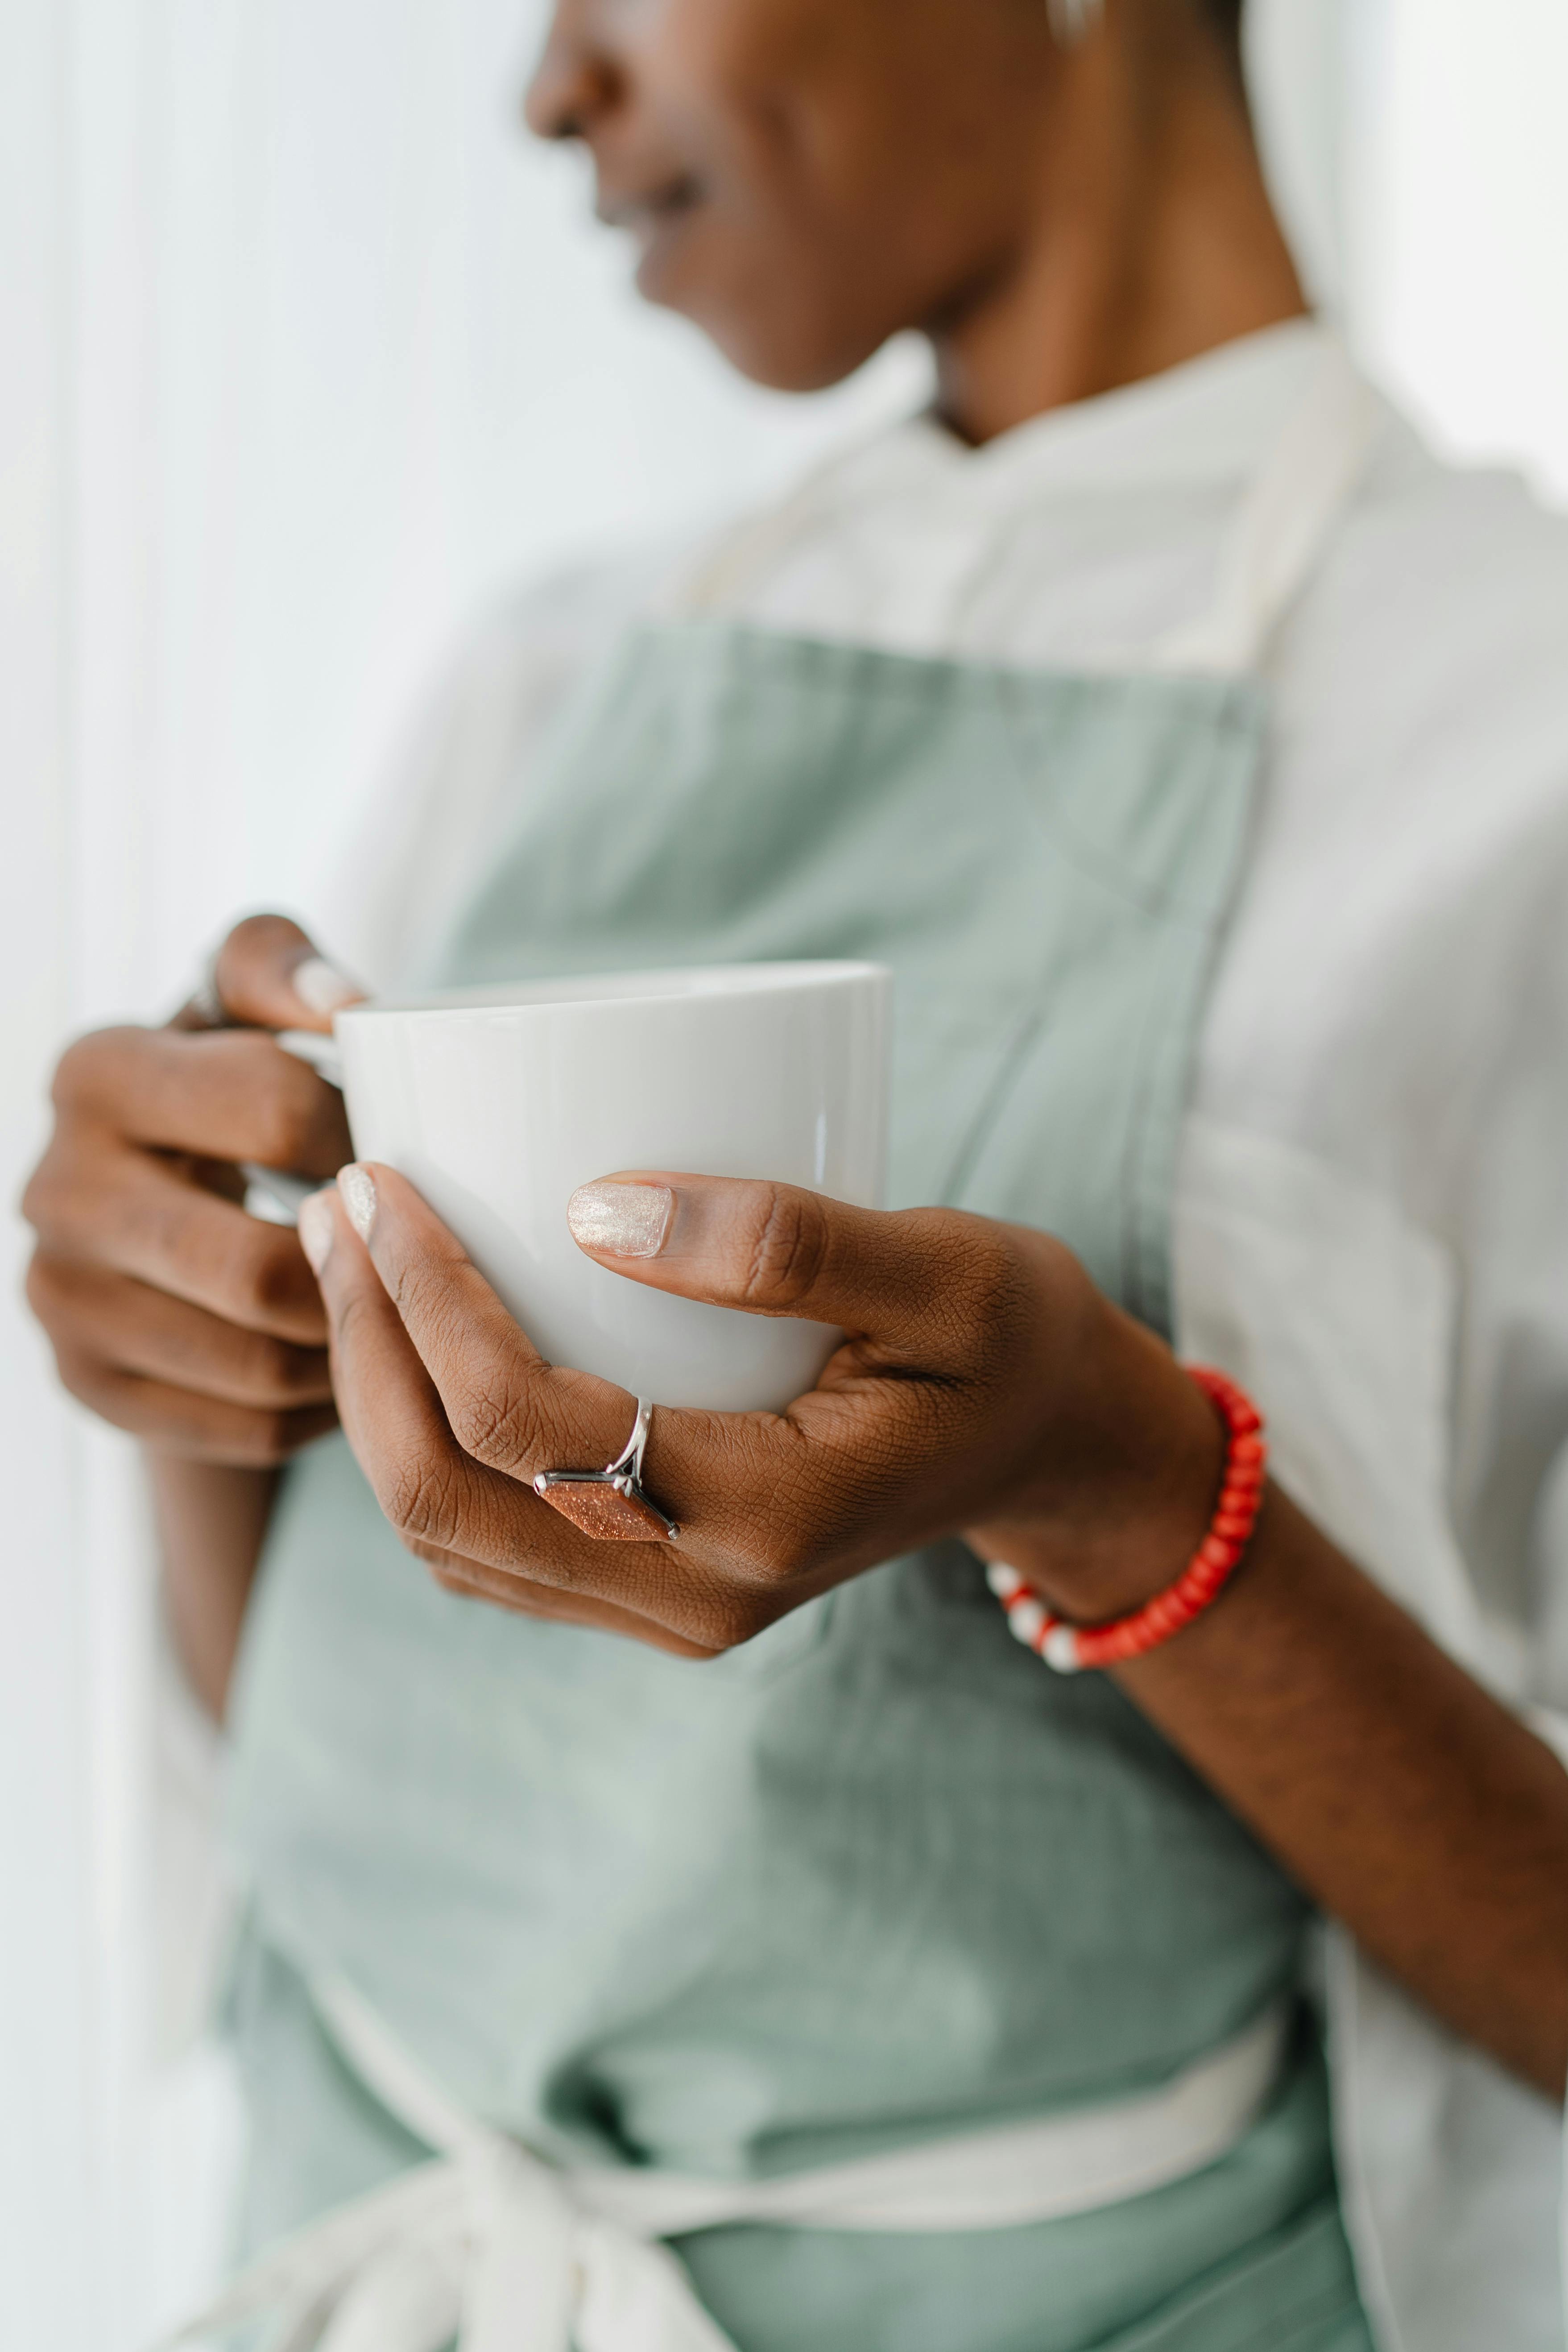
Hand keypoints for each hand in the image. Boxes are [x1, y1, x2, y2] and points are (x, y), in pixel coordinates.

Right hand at [23, 914, 360, 1464]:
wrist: (146, 1192)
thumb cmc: (224, 1083)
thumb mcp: (239, 1006)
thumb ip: (280, 967)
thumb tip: (344, 1003)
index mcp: (98, 1072)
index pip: (276, 1108)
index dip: (366, 1134)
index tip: (401, 1146)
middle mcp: (56, 1190)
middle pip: (260, 1269)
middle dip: (359, 1273)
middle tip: (413, 1256)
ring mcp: (60, 1299)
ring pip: (258, 1364)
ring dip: (351, 1350)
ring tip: (397, 1313)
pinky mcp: (87, 1385)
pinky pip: (244, 1425)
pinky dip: (317, 1407)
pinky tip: (349, 1362)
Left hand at [299, 1163, 1226, 1651]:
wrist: (1046, 1443)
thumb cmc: (1010, 1338)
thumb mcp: (949, 1269)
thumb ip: (789, 1242)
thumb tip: (594, 1207)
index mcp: (768, 1516)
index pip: (529, 1426)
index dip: (429, 1301)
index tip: (386, 1179)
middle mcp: (698, 1593)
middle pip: (450, 1498)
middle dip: (367, 1348)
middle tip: (336, 1209)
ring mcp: (670, 1607)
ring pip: (450, 1534)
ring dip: (374, 1399)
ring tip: (348, 1260)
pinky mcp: (652, 1588)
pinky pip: (487, 1542)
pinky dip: (421, 1444)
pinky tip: (408, 1344)